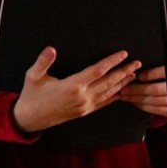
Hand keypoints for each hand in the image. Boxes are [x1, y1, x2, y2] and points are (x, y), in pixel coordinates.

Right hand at [12, 48, 138, 132]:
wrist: (30, 118)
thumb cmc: (31, 96)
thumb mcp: (33, 76)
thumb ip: (43, 61)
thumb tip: (51, 49)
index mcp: (72, 86)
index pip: (97, 71)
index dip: (111, 61)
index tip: (122, 54)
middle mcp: (82, 96)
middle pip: (108, 82)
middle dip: (124, 71)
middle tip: (136, 63)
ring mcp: (85, 105)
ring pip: (109, 93)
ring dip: (122, 83)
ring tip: (133, 74)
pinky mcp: (84, 111)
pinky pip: (104, 102)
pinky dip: (115, 96)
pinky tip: (121, 92)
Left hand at [119, 64, 166, 117]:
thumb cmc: (164, 75)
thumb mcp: (162, 66)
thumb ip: (154, 66)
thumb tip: (136, 66)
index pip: (166, 72)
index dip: (152, 74)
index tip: (140, 76)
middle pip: (157, 89)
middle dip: (137, 89)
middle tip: (124, 89)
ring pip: (154, 100)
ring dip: (137, 99)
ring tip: (125, 96)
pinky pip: (156, 110)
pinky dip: (143, 106)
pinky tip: (135, 102)